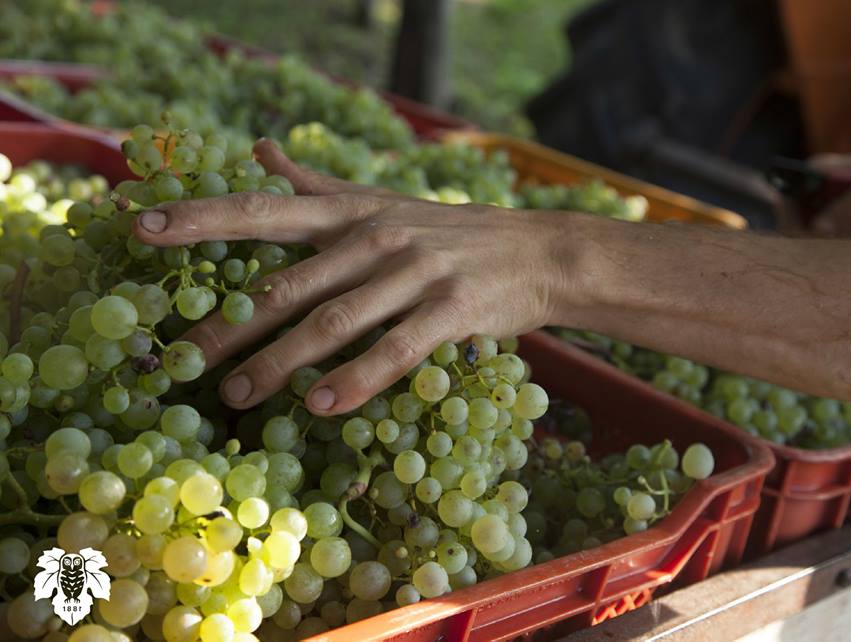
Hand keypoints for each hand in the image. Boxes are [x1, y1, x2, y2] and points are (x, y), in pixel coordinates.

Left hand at [132, 139, 572, 414]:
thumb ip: (316, 183)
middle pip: (288, 284)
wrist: (537, 251)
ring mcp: (415, 273)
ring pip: (334, 322)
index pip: (265, 210)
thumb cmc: (451, 232)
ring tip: (239, 395)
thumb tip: (259, 150)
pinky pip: (395, 350)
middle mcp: (376, 238)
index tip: (142, 228)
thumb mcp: (381, 201)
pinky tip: (322, 406)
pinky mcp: (451, 309)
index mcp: (352, 213)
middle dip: (230, 324)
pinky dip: (357, 380)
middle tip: (183, 362)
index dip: (202, 218)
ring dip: (281, 363)